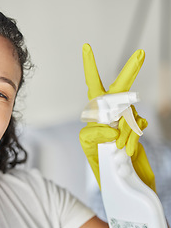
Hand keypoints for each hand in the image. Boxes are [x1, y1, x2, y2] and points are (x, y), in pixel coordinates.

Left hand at [79, 43, 155, 191]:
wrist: (117, 180)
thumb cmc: (98, 159)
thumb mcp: (88, 145)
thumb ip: (95, 134)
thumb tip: (113, 128)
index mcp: (96, 110)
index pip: (93, 84)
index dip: (90, 66)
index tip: (86, 47)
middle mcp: (113, 110)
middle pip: (121, 87)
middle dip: (130, 70)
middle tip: (140, 54)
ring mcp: (127, 120)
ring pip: (130, 114)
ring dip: (124, 131)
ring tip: (117, 149)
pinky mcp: (138, 130)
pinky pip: (138, 128)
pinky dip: (131, 140)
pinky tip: (126, 151)